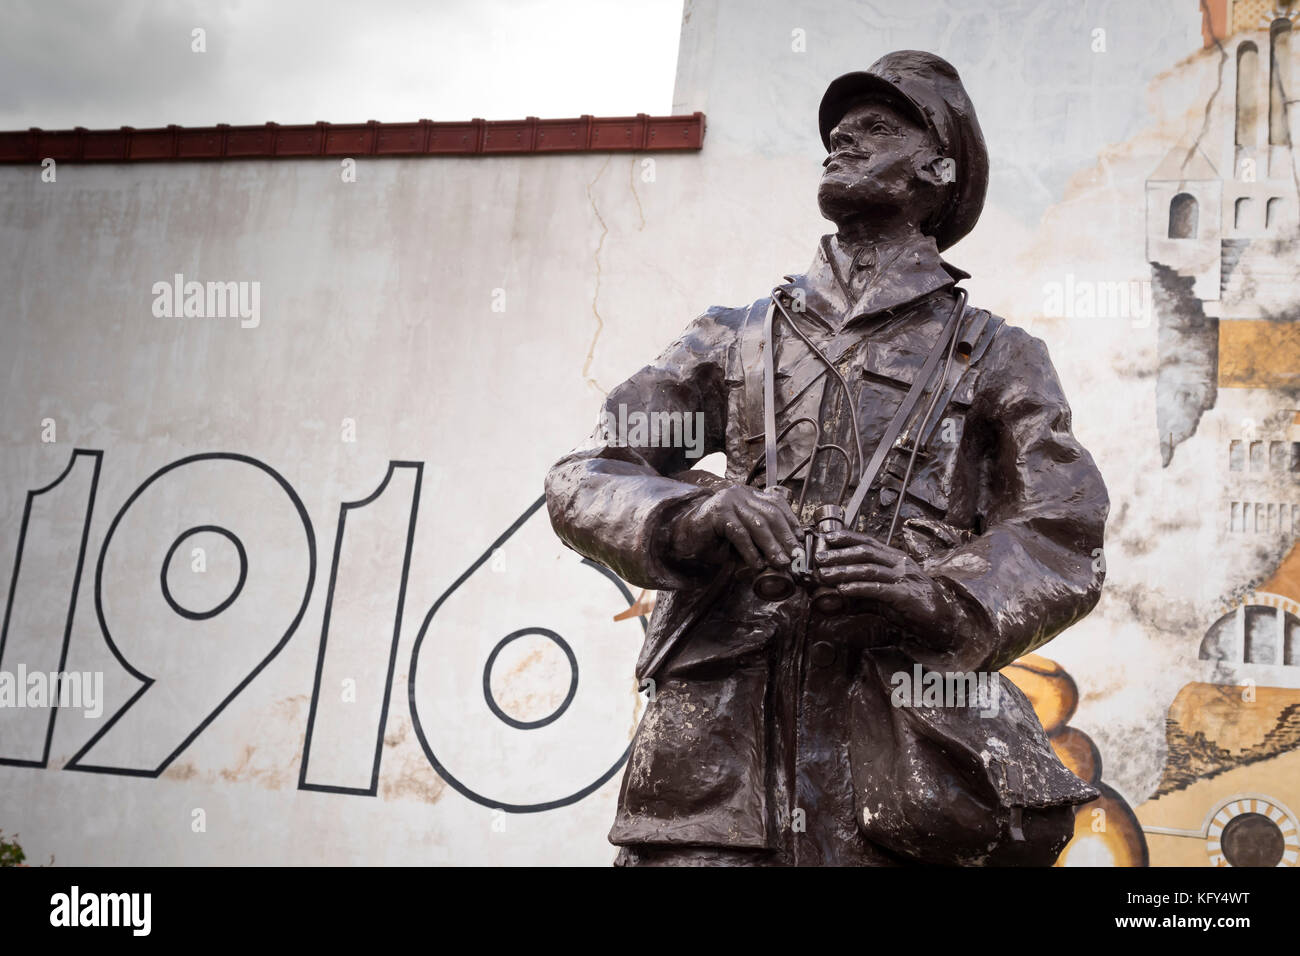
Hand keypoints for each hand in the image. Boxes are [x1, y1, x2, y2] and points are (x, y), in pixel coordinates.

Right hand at [669, 485, 800, 569]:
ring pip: (758, 524)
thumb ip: (761, 539)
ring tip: (781, 563)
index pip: (777, 504)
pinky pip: (739, 533)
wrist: (683, 535)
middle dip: (786, 537)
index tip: (800, 541)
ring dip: (772, 546)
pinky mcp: (717, 512)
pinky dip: (750, 551)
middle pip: (771, 514)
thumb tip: (786, 555)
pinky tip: (757, 564)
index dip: (791, 522)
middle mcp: (740, 493)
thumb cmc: (715, 538)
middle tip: (795, 557)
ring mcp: (728, 500)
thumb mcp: (743, 537)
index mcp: (749, 495)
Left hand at [813, 529, 957, 637]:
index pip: (868, 542)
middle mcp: (899, 563)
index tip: (826, 537)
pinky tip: (844, 589)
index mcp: (895, 558)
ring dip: (844, 570)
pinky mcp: (905, 595)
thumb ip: (862, 593)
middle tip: (819, 558)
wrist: (943, 620)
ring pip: (870, 568)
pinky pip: (879, 588)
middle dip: (840, 554)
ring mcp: (904, 578)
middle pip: (865, 552)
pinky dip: (859, 587)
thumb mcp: (884, 596)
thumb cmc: (913, 605)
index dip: (846, 538)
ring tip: (825, 574)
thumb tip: (836, 594)